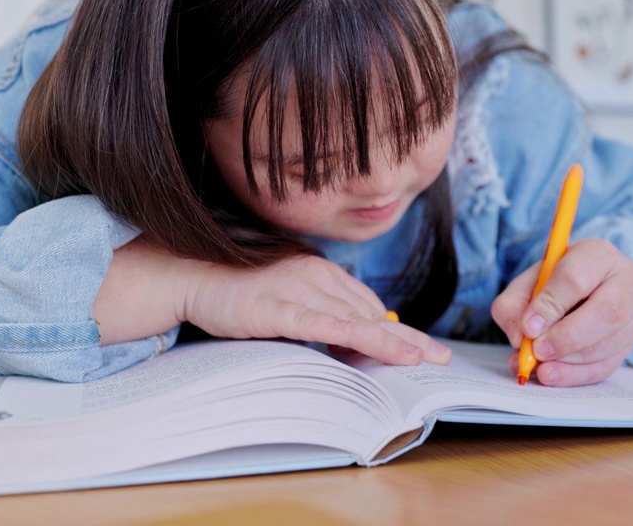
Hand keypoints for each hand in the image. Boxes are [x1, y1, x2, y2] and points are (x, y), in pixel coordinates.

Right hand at [179, 254, 451, 365]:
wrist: (193, 274)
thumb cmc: (239, 289)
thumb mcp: (288, 299)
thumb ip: (320, 312)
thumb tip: (354, 337)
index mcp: (322, 272)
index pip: (370, 306)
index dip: (399, 331)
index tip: (425, 350)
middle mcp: (316, 275)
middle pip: (371, 313)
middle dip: (407, 339)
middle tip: (439, 358)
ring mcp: (296, 288)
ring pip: (353, 319)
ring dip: (388, 341)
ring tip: (418, 360)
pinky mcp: (275, 306)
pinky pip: (318, 323)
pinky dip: (347, 335)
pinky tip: (369, 345)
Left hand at [491, 238, 632, 386]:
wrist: (585, 288)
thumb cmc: (554, 283)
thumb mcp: (528, 282)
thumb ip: (515, 305)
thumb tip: (521, 338)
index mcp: (597, 254)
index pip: (576, 278)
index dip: (551, 306)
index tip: (528, 327)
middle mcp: (626, 281)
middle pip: (606, 312)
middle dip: (566, 337)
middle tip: (537, 351)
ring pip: (609, 343)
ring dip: (569, 360)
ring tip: (539, 365)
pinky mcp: (630, 344)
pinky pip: (607, 365)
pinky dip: (575, 375)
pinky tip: (552, 375)